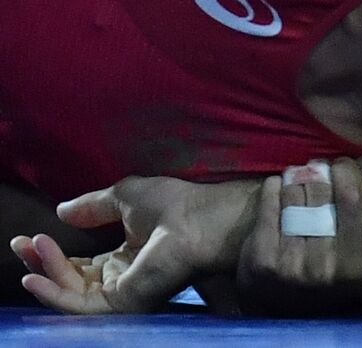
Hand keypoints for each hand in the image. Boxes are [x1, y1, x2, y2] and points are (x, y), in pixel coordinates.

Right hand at [9, 176, 258, 313]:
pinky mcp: (123, 303)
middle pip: (69, 281)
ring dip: (47, 269)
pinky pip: (79, 306)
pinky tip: (35, 277)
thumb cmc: (175, 204)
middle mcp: (122, 280)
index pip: (78, 266)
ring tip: (34, 245)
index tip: (28, 236)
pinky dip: (53, 293)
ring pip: (70, 292)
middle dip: (42, 263)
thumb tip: (61, 211)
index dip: (51, 253)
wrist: (201, 218)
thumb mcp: (125, 198)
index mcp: (125, 258)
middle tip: (20, 243)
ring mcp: (122, 293)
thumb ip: (92, 207)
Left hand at [235, 158, 361, 315]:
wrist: (280, 311)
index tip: (343, 165)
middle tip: (318, 167)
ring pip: (296, 199)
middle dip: (319, 174)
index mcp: (359, 267)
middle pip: (323, 198)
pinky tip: (277, 187)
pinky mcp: (259, 262)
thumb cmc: (338, 284)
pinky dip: (272, 190)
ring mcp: (290, 267)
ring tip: (299, 176)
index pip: (355, 203)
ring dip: (296, 179)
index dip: (348, 174)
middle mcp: (326, 269)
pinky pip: (267, 208)